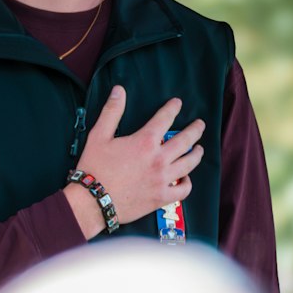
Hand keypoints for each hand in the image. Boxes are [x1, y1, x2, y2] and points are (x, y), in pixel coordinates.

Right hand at [68, 86, 205, 234]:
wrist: (93, 201)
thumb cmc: (94, 168)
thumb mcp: (98, 135)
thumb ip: (112, 111)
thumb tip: (119, 91)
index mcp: (145, 142)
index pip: (165, 119)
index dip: (173, 108)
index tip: (178, 103)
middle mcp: (159, 159)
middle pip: (185, 141)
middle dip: (195, 130)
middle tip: (200, 125)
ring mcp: (163, 179)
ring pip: (189, 164)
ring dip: (196, 154)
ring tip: (199, 149)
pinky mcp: (161, 197)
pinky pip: (184, 190)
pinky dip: (188, 183)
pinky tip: (186, 178)